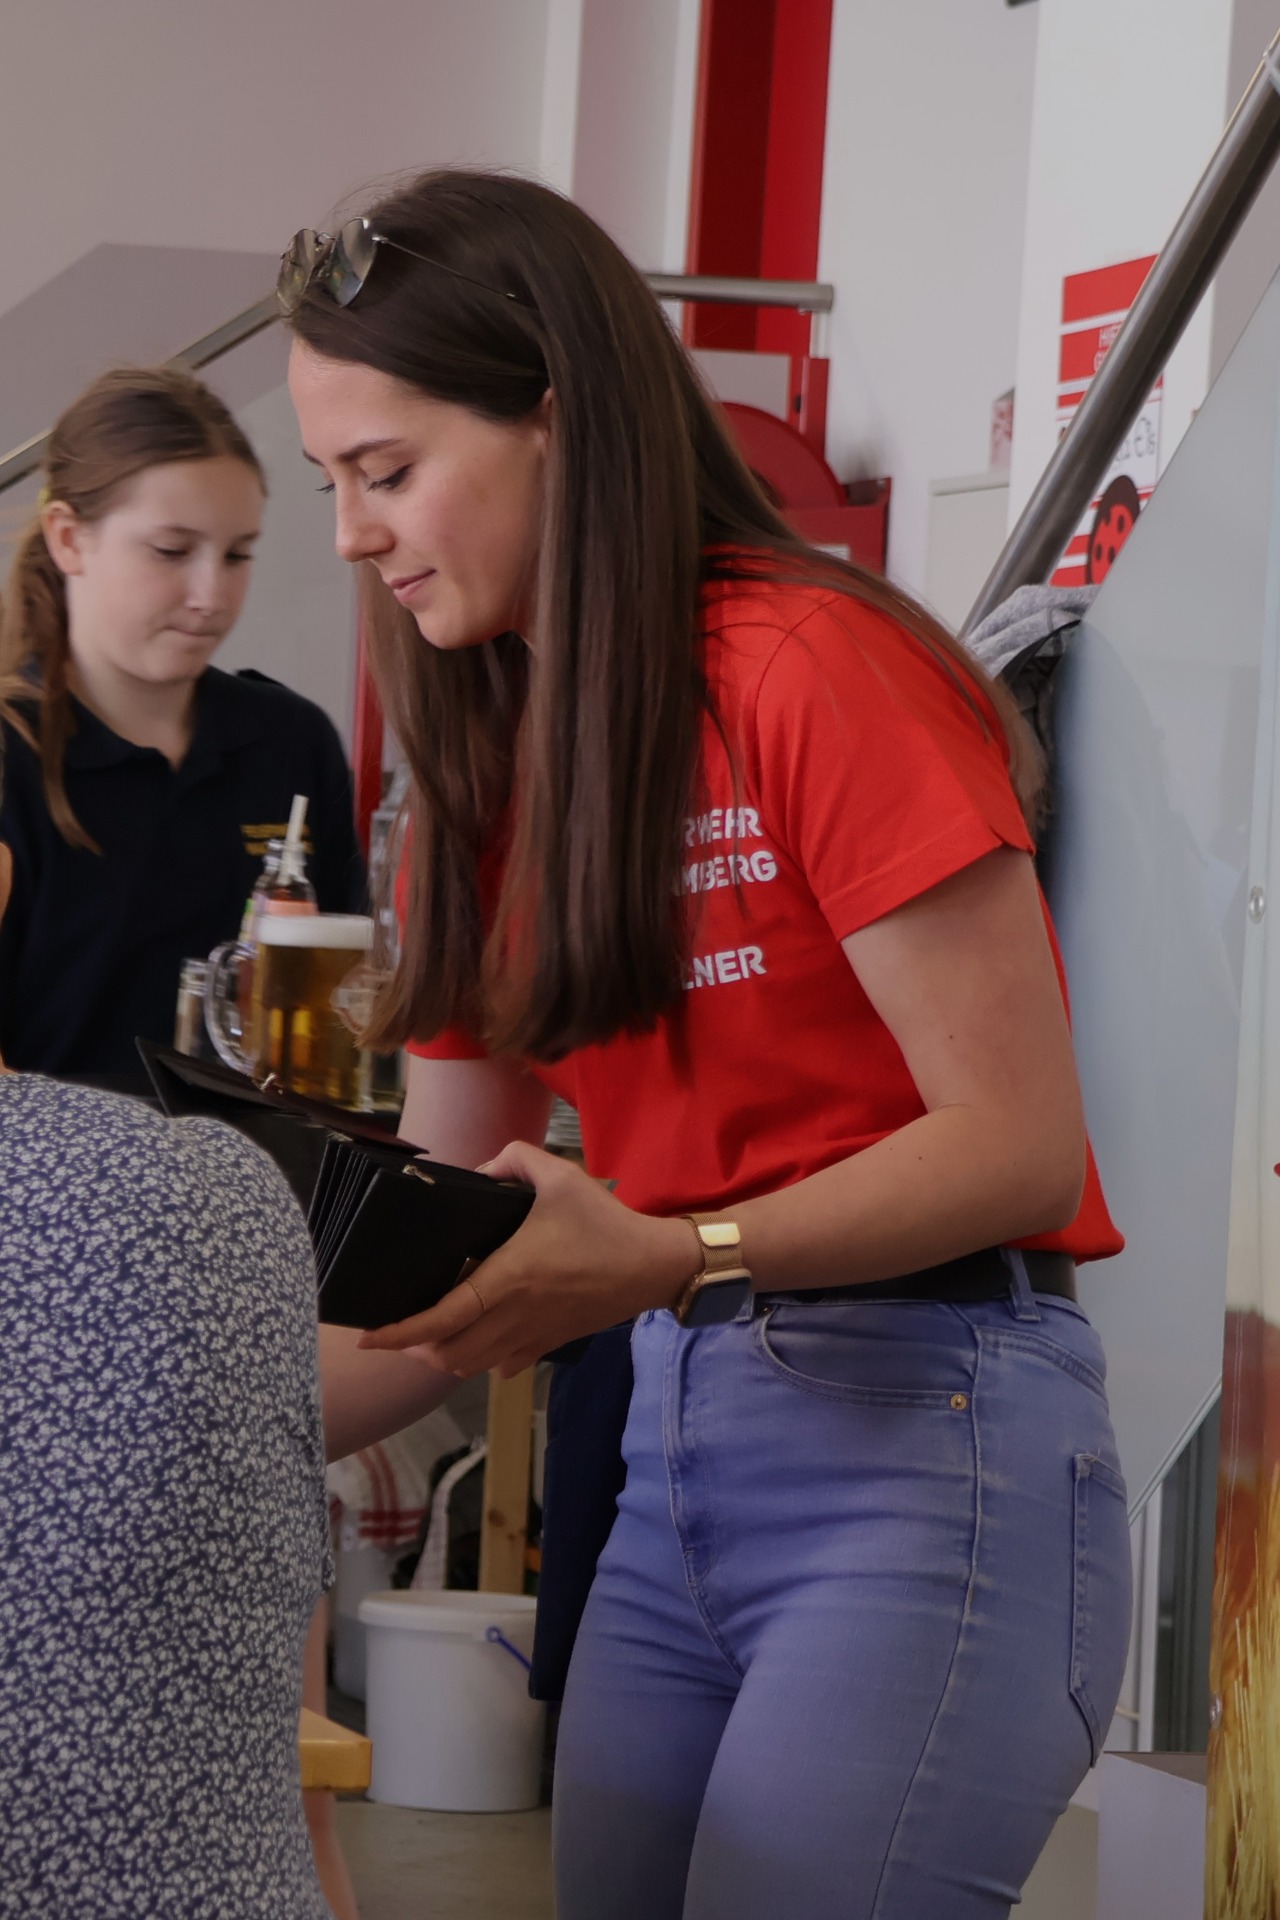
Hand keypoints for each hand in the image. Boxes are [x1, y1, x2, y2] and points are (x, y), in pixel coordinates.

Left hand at [355, 1141, 696, 1377]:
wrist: (652, 1265)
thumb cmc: (604, 1222)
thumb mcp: (559, 1174)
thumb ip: (512, 1159)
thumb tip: (478, 1171)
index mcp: (508, 1277)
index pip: (442, 1318)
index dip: (401, 1334)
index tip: (369, 1338)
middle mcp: (514, 1315)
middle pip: (448, 1356)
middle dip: (416, 1350)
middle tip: (399, 1330)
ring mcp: (532, 1336)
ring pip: (472, 1367)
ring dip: (445, 1357)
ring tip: (432, 1335)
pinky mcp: (549, 1344)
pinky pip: (503, 1366)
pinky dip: (482, 1359)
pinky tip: (481, 1336)